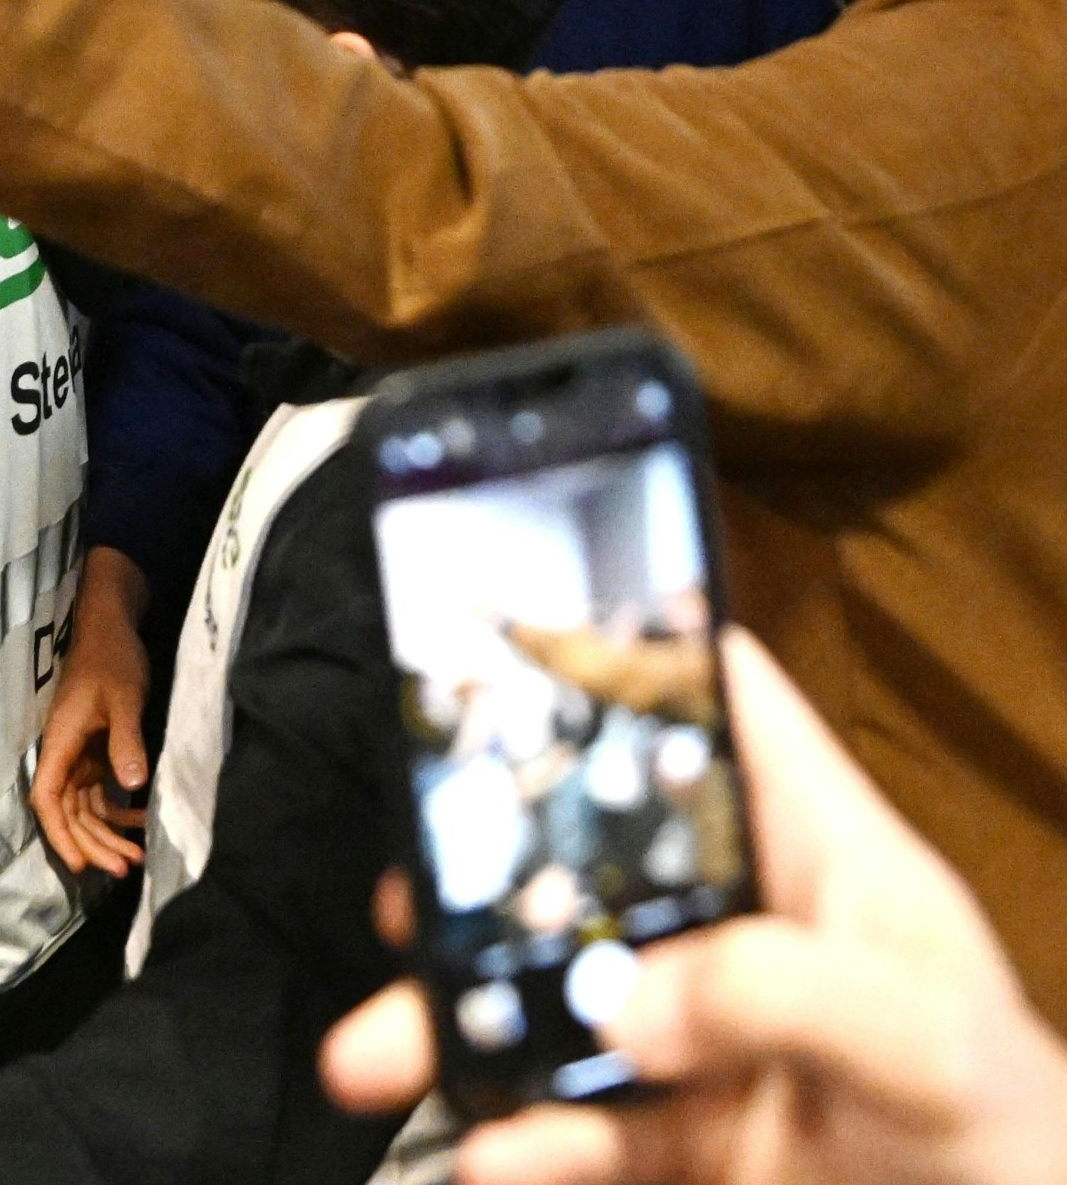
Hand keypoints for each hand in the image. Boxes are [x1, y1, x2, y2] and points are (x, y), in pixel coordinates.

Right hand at [31, 545, 150, 877]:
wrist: (112, 628)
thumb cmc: (113, 657)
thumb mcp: (124, 696)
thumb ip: (126, 740)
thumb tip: (132, 786)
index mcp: (61, 743)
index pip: (48, 799)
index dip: (60, 834)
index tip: (79, 863)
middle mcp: (65, 755)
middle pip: (69, 813)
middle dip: (93, 844)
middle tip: (124, 870)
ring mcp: (81, 756)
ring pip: (85, 808)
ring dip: (107, 834)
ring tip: (135, 859)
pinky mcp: (98, 752)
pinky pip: (102, 793)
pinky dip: (120, 811)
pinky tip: (142, 823)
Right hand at [319, 628, 1066, 1184]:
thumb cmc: (1007, 1126)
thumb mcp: (922, 1030)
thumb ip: (781, 990)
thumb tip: (626, 1000)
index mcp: (815, 849)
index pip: (725, 712)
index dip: (638, 656)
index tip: (523, 635)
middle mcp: (742, 925)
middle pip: (600, 860)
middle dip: (491, 872)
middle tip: (402, 886)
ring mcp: (702, 1035)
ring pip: (561, 1002)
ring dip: (466, 1021)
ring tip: (379, 1049)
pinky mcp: (678, 1141)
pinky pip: (577, 1131)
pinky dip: (524, 1147)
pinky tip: (496, 1161)